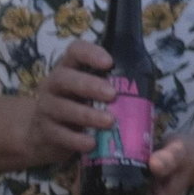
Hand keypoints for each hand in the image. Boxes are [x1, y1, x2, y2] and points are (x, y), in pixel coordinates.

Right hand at [20, 40, 118, 168]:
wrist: (46, 134)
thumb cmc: (81, 105)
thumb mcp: (92, 90)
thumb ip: (113, 84)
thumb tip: (148, 86)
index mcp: (70, 68)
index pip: (75, 51)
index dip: (90, 53)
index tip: (109, 62)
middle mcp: (54, 85)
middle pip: (64, 78)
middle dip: (89, 85)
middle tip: (113, 94)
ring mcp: (46, 108)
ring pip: (62, 107)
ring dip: (88, 115)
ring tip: (110, 121)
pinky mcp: (45, 131)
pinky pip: (59, 134)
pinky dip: (76, 139)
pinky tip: (92, 143)